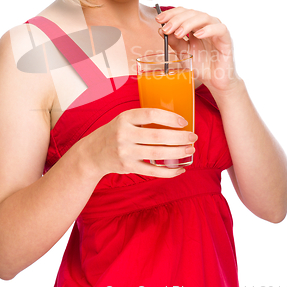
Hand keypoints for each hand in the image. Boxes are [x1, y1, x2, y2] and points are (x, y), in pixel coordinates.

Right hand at [81, 108, 196, 177]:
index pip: (150, 115)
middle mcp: (124, 134)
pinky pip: (152, 171)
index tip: (183, 121)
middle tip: (193, 137)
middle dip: (179, 138)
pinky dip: (168, 171)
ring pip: (157, 153)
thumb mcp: (124, 119)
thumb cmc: (115, 132)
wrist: (93, 153)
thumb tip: (175, 121)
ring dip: (177, 153)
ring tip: (190, 150)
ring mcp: (125, 152)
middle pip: (157, 136)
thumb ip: (143, 119)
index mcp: (124, 118)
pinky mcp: (128, 167)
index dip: (169, 118)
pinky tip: (180, 169)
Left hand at [156, 7, 239, 92]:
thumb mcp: (182, 53)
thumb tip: (160, 30)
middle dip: (176, 19)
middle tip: (166, 29)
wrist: (213, 81)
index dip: (171, 13)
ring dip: (189, 23)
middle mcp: (206, 25)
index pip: (183, 12)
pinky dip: (208, 30)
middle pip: (191, 13)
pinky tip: (198, 35)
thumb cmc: (200, 65)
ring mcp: (216, 31)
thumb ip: (174, 42)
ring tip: (179, 33)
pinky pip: (220, 29)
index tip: (159, 20)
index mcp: (195, 26)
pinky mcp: (226, 39)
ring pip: (204, 17)